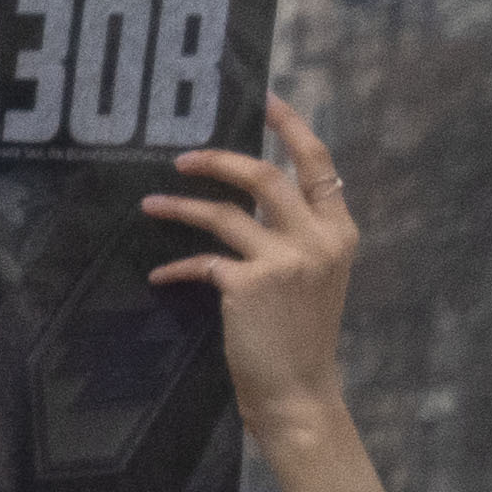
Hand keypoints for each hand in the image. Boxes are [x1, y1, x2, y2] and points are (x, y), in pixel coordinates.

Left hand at [149, 95, 376, 491]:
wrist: (299, 391)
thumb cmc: (300, 337)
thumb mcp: (314, 278)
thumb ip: (295, 238)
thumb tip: (249, 207)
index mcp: (340, 231)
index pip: (319, 165)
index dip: (292, 128)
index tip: (265, 100)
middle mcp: (319, 239)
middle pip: (266, 177)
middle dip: (220, 160)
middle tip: (182, 156)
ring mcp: (286, 260)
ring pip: (227, 212)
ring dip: (182, 206)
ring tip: (151, 204)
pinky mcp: (250, 284)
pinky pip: (203, 261)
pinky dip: (177, 268)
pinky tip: (159, 277)